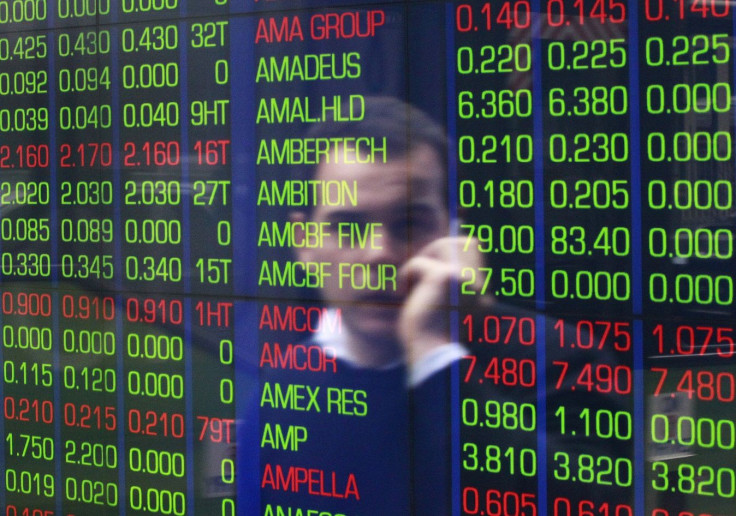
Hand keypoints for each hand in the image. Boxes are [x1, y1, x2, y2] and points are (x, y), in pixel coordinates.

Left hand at [397, 236, 490, 366]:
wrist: (433, 356)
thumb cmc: (433, 336)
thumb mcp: (445, 307)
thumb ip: (446, 283)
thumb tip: (431, 259)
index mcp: (482, 290)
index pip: (474, 248)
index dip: (451, 250)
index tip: (431, 272)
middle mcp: (478, 281)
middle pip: (462, 241)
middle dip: (437, 251)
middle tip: (419, 275)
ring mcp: (463, 278)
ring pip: (442, 245)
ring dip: (422, 263)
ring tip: (414, 288)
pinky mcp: (444, 278)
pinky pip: (417, 263)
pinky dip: (407, 277)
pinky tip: (407, 296)